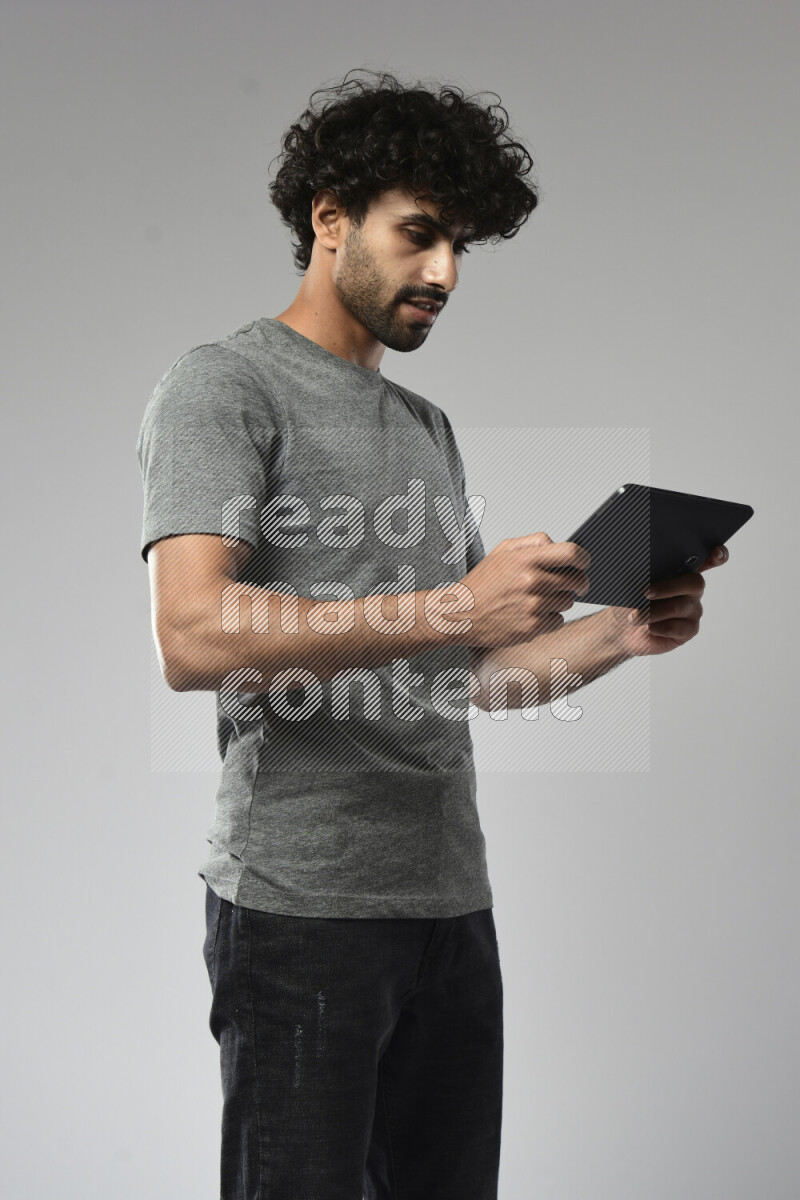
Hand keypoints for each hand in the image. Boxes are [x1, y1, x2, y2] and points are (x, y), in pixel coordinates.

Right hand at [460, 532, 589, 647]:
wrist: (460, 614)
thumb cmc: (482, 583)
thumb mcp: (502, 551)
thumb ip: (533, 542)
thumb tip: (558, 545)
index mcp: (526, 560)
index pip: (572, 554)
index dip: (583, 559)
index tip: (583, 563)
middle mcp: (532, 582)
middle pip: (576, 581)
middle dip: (577, 582)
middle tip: (570, 583)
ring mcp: (533, 607)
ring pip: (568, 602)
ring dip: (561, 600)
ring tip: (540, 598)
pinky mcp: (532, 628)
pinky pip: (558, 621)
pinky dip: (551, 618)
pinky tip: (534, 614)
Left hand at [607, 544, 729, 656]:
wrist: (623, 628)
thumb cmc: (630, 600)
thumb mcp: (634, 584)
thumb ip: (646, 574)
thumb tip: (645, 572)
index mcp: (682, 571)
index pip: (707, 560)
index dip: (717, 555)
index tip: (716, 553)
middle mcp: (692, 589)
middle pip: (695, 583)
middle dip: (668, 587)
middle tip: (645, 593)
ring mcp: (692, 610)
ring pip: (679, 607)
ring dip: (653, 612)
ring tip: (635, 617)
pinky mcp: (689, 630)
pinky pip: (678, 627)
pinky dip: (659, 627)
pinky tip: (649, 628)